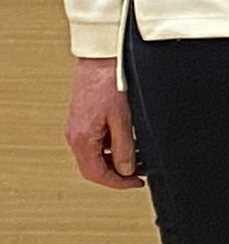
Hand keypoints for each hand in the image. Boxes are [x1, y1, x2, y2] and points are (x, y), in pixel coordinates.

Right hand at [65, 58, 140, 189]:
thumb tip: (126, 170)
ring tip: (139, 159)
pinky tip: (129, 143)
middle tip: (140, 174)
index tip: (137, 184)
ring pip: (94, 155)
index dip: (117, 183)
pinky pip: (95, 142)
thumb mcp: (123, 119)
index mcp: (81, 139)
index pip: (96, 174)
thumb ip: (124, 147)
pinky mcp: (83, 120)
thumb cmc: (110, 84)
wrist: (99, 59)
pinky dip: (111, 148)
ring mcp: (77, 128)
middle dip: (117, 174)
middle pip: (93, 167)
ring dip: (115, 161)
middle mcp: (74, 136)